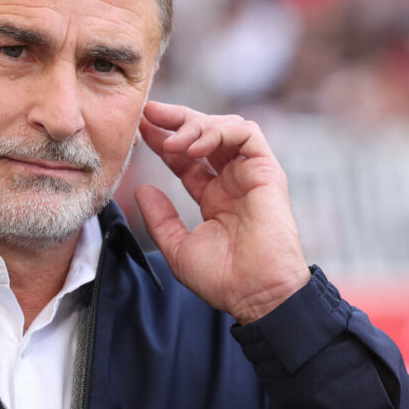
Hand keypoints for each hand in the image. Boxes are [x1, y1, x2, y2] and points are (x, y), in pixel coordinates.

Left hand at [134, 101, 309, 323]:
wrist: (256, 295)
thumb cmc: (223, 279)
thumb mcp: (177, 246)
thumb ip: (160, 217)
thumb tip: (142, 188)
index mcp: (214, 197)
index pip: (187, 157)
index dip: (164, 140)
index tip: (140, 128)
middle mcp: (233, 181)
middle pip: (204, 134)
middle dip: (177, 119)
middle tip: (149, 113)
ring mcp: (251, 175)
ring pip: (226, 127)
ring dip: (196, 125)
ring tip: (172, 141)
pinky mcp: (268, 172)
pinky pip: (248, 134)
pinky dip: (220, 130)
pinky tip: (196, 145)